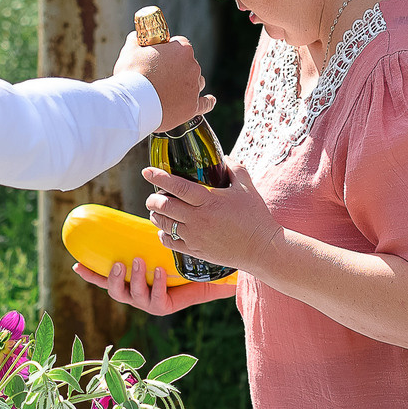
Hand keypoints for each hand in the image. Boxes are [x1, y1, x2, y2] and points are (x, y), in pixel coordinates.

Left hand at [72, 255, 239, 315]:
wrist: (177, 269)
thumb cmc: (198, 273)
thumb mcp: (211, 281)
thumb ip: (224, 285)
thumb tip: (241, 285)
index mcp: (166, 303)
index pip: (156, 303)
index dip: (155, 290)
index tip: (161, 272)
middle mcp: (146, 300)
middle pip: (135, 298)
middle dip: (135, 282)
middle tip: (138, 262)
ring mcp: (130, 291)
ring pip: (119, 292)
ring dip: (116, 277)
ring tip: (121, 262)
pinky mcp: (119, 280)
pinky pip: (101, 279)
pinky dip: (90, 273)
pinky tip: (78, 266)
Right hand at [114, 33, 212, 131]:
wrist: (133, 104)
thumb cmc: (131, 74)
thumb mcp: (130, 49)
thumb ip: (136, 40)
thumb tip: (136, 37)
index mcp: (182, 49)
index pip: (180, 44)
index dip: (169, 50)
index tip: (159, 56)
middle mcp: (193, 67)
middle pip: (189, 63)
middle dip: (178, 68)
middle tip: (161, 75)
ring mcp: (194, 88)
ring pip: (197, 82)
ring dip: (189, 83)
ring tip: (174, 89)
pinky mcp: (192, 107)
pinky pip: (205, 104)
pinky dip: (208, 102)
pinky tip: (210, 100)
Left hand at [144, 160, 278, 275]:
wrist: (261, 248)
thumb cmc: (255, 216)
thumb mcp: (247, 187)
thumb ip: (234, 169)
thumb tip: (224, 157)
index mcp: (209, 200)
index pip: (178, 186)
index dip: (159, 177)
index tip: (146, 171)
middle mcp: (199, 219)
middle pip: (164, 207)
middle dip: (152, 200)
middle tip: (152, 196)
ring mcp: (195, 237)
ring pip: (163, 224)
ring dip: (155, 215)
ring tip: (156, 210)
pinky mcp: (195, 251)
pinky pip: (169, 242)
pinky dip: (162, 234)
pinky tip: (165, 229)